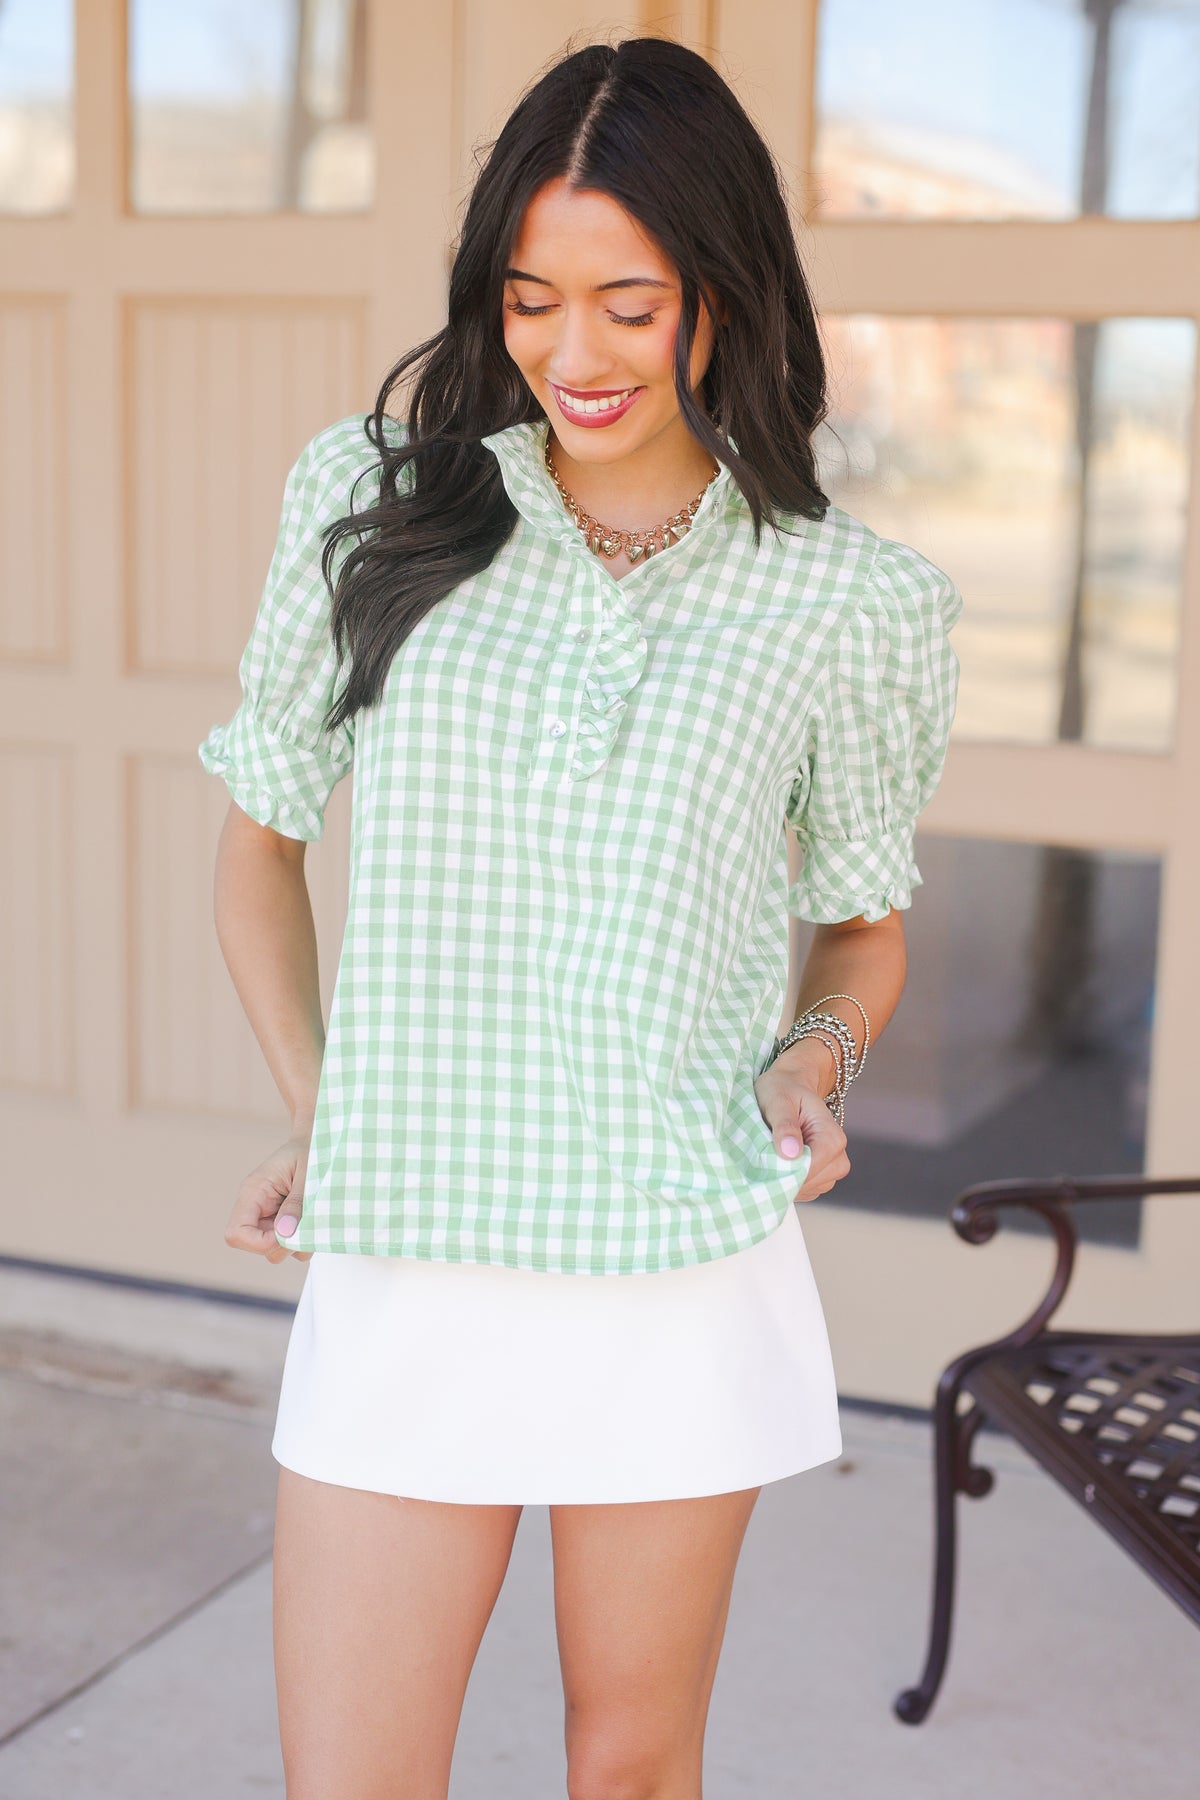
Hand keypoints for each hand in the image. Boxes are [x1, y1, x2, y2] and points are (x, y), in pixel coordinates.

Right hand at [224, 1133, 313, 1263]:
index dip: (259, 1243)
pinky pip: (289, 1244)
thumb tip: (285, 1233)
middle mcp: (256, 1208)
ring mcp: (269, 1216)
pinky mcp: (282, 1221)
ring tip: (313, 1216)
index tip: (288, 1234)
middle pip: (256, 1247)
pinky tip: (314, 1217)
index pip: (236, 1234)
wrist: (317, 1141)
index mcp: (253, 1192)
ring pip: (275, 1250)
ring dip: (297, 1242)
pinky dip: (304, 1239)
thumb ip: (296, 1203)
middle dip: (283, 1244)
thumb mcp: (307, 1173)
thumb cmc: (310, 1150)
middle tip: (307, 1223)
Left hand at [753, 1047, 850, 1202]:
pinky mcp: (819, 1179)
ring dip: (782, 1179)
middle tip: (761, 1154)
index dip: (784, 1171)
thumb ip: (785, 1125)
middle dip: (782, 1175)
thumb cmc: (783, 1089)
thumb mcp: (778, 1101)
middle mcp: (838, 1157)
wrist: (790, 1086)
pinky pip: (801, 1190)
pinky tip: (775, 1162)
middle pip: (807, 1183)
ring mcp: (831, 1171)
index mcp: (832, 1138)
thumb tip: (791, 1153)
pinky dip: (786, 1181)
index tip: (762, 1161)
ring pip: (804, 1189)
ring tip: (768, 1155)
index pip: (810, 1170)